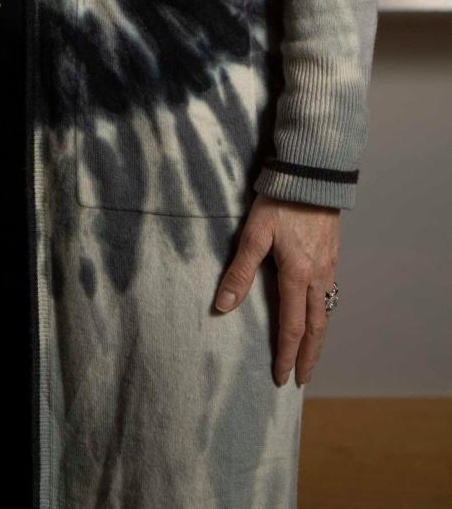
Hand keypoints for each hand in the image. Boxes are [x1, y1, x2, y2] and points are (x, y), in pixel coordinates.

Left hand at [214, 196, 340, 386]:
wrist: (313, 175)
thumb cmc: (280, 202)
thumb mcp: (254, 234)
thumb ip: (240, 271)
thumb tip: (223, 306)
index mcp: (297, 275)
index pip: (292, 327)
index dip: (286, 354)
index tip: (282, 377)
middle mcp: (318, 277)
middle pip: (316, 328)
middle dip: (308, 356)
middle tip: (302, 379)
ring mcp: (329, 267)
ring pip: (326, 313)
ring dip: (318, 339)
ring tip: (311, 356)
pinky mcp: (332, 256)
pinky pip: (330, 295)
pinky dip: (324, 315)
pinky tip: (318, 316)